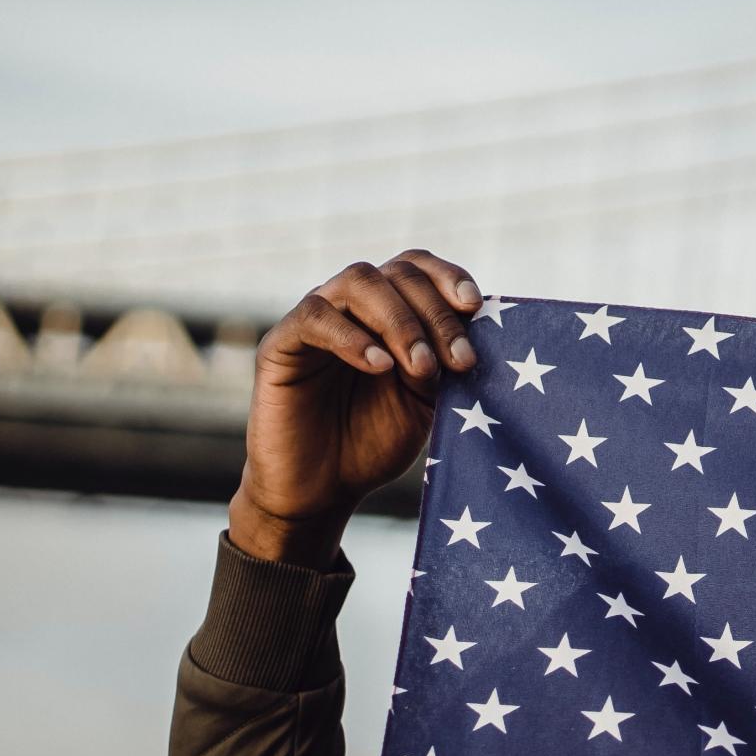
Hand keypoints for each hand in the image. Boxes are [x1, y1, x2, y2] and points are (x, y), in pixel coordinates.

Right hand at [228, 250, 483, 566]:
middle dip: (436, 314)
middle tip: (460, 360)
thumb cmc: (375, 441)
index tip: (476, 305)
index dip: (448, 277)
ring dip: (400, 321)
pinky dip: (353, 337)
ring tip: (421, 367)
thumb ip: (442, 362)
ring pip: (358, 282)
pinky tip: (380, 366)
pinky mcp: (280, 344)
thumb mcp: (424, 400)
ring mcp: (315, 319)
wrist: (324, 488)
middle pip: (397, 273)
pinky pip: (314, 317)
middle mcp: (352, 306)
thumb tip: (471, 331)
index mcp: (389, 311)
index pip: (417, 267)